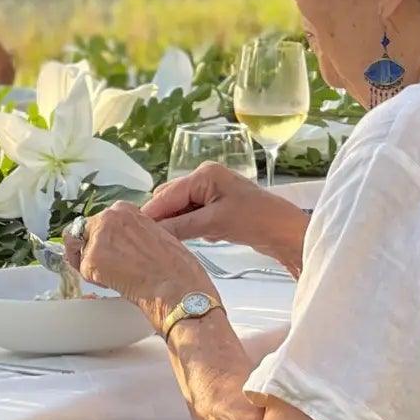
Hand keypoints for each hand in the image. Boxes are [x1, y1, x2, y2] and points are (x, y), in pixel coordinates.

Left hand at [70, 201, 213, 333]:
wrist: (178, 287)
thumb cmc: (176, 268)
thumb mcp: (153, 235)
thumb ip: (130, 234)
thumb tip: (117, 245)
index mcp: (124, 209)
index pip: (97, 221)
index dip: (101, 240)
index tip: (108, 251)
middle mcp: (108, 217)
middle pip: (81, 234)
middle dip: (89, 252)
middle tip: (107, 269)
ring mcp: (98, 238)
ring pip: (80, 253)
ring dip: (92, 267)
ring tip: (118, 277)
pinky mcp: (91, 260)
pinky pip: (83, 273)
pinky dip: (96, 281)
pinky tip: (118, 283)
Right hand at [143, 161, 268, 243]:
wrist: (287, 232)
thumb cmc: (256, 220)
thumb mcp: (214, 223)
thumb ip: (180, 227)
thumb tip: (152, 234)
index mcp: (204, 174)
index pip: (166, 194)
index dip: (150, 214)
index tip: (132, 233)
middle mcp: (205, 179)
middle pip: (170, 200)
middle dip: (161, 220)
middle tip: (147, 242)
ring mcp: (212, 193)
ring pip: (180, 210)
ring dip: (174, 226)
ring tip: (161, 245)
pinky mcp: (218, 208)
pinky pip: (192, 217)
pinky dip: (187, 229)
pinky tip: (188, 241)